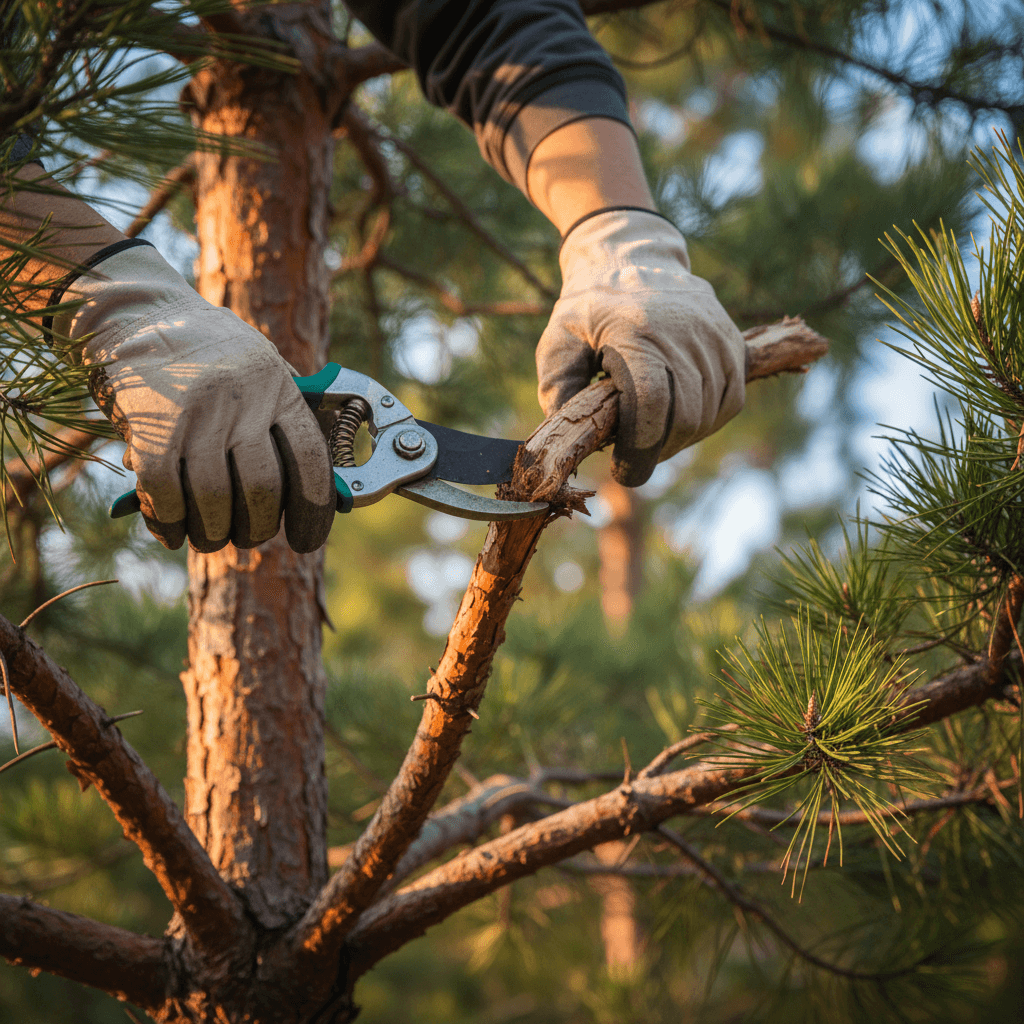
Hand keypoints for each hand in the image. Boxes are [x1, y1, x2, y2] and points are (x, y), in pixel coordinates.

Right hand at [54, 245, 334, 552]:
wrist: (137, 311)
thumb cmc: (206, 351)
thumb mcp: (260, 367)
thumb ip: (283, 416)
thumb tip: (313, 488)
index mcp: (280, 387)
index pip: (312, 461)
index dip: (313, 512)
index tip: (304, 541)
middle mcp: (246, 398)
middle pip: (264, 490)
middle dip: (256, 529)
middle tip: (245, 537)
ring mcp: (199, 411)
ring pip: (214, 499)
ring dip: (210, 534)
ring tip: (206, 538)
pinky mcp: (152, 423)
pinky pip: (165, 492)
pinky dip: (168, 522)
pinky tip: (170, 532)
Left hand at [535, 208, 745, 485]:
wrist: (635, 257)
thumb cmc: (590, 307)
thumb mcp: (558, 338)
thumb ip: (557, 385)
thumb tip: (571, 428)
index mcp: (637, 332)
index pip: (653, 404)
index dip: (641, 448)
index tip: (624, 471)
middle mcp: (685, 332)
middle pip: (686, 417)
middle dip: (657, 450)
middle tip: (634, 455)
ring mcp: (715, 336)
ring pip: (711, 414)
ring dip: (680, 437)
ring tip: (651, 430)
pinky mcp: (733, 343)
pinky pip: (731, 401)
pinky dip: (707, 421)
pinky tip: (678, 417)